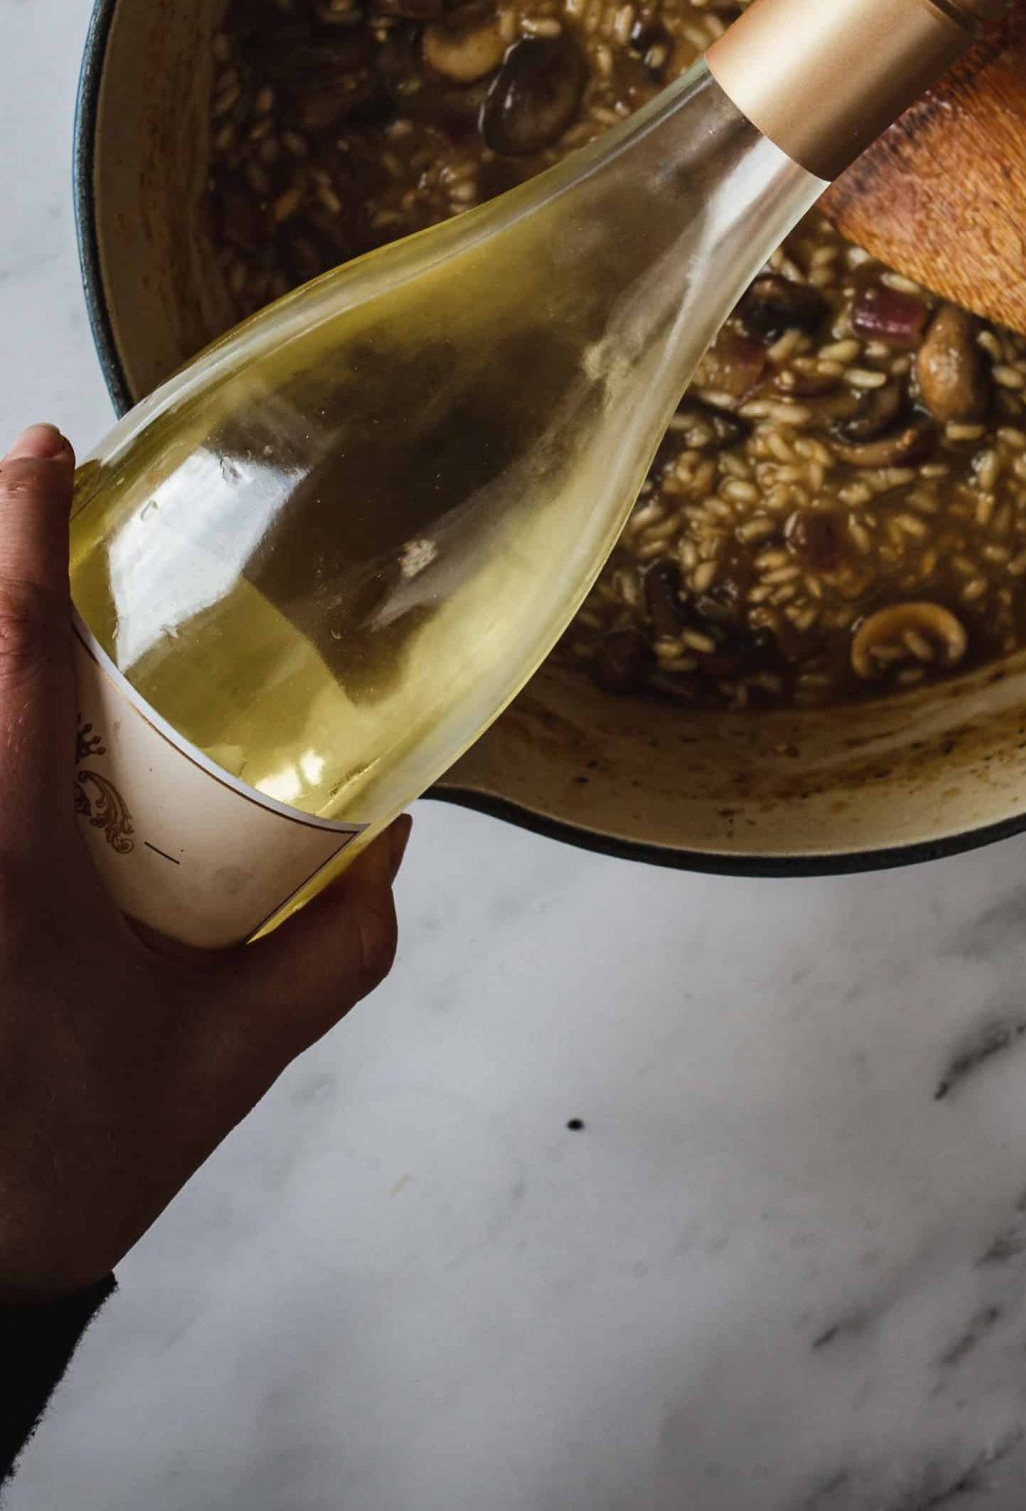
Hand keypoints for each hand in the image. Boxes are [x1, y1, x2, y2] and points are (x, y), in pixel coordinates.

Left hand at [0, 423, 408, 1303]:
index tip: (41, 447)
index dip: (17, 536)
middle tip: (32, 501)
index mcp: (9, 859)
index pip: (6, 656)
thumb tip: (395, 838)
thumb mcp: (227, 1059)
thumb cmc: (64, 1170)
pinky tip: (18, 723)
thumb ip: (334, 947)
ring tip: (27, 610)